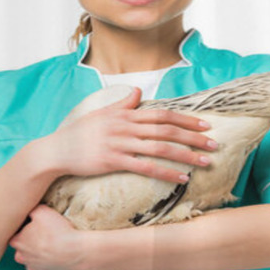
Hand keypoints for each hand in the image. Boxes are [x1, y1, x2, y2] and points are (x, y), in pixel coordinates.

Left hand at [8, 204, 86, 269]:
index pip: (16, 232)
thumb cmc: (57, 231)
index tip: (37, 224)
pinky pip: (42, 266)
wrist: (75, 252)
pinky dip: (47, 261)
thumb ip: (31, 210)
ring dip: (38, 252)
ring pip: (32, 257)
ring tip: (52, 244)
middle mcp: (21, 257)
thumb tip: (29, 212)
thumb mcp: (42, 211)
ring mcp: (32, 267)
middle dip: (31, 240)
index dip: (26, 227)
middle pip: (23, 246)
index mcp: (17, 242)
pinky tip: (56, 254)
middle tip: (45, 233)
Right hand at [37, 86, 217, 183]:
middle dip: (193, 137)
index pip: (162, 114)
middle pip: (166, 130)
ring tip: (205, 163)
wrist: (55, 151)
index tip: (205, 125)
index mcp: (125, 114)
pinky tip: (182, 178)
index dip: (186, 120)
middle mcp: (125, 126)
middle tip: (214, 144)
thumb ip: (122, 104)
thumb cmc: (79, 133)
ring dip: (186, 156)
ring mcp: (119, 143)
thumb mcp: (101, 113)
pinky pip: (146, 167)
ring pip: (160, 148)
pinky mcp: (113, 161)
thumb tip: (137, 91)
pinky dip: (166, 172)